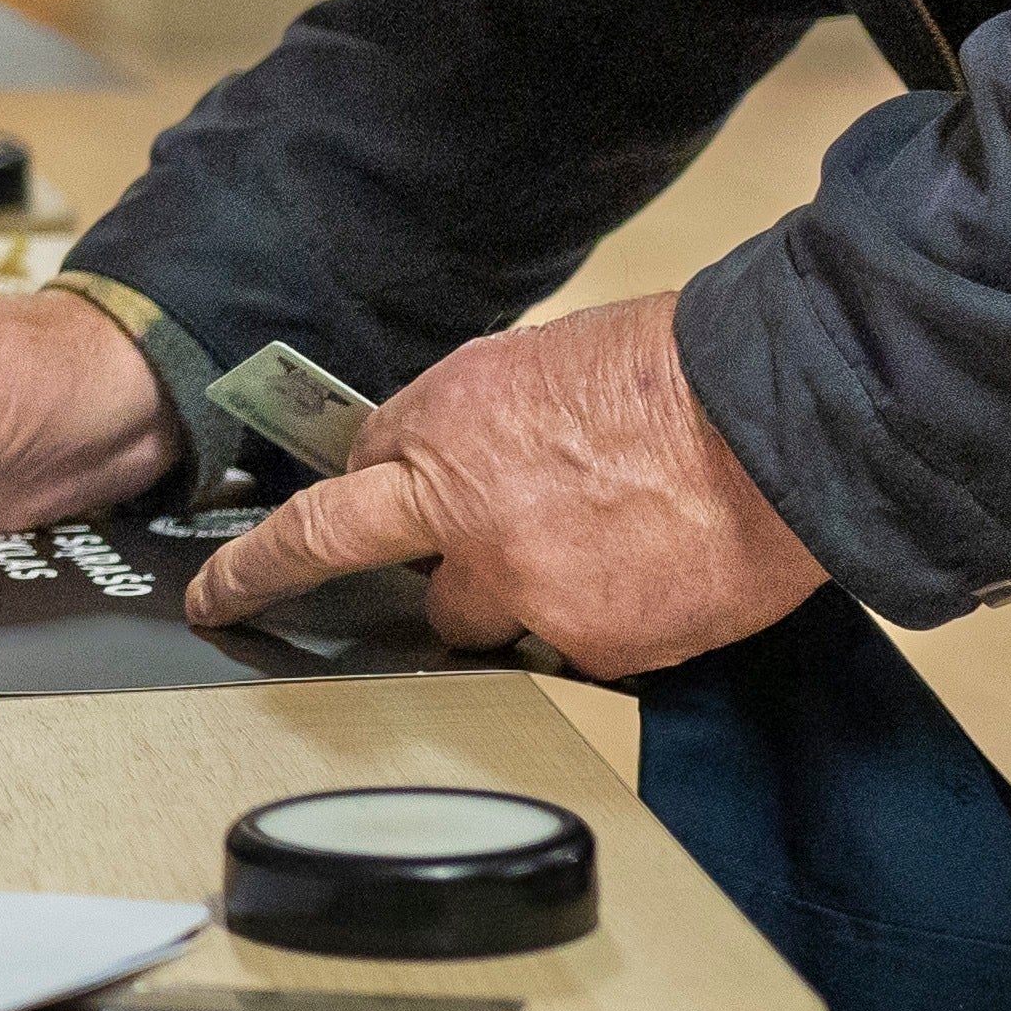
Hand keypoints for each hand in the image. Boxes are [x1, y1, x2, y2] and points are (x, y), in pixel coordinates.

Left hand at [179, 289, 831, 672]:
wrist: (780, 422)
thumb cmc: (676, 369)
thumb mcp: (541, 363)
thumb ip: (471, 423)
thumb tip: (444, 464)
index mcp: (443, 425)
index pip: (340, 485)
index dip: (317, 515)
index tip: (232, 571)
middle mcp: (459, 513)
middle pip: (358, 561)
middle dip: (295, 575)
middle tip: (230, 601)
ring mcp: (519, 588)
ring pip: (470, 620)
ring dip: (501, 598)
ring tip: (586, 555)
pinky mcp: (586, 645)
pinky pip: (563, 646)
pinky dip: (593, 621)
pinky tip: (646, 579)